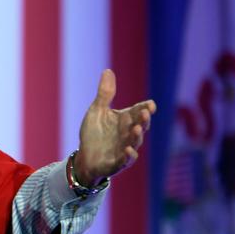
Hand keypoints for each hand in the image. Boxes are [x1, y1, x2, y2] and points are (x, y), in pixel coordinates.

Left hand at [74, 69, 155, 186]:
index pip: (138, 111)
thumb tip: (108, 71)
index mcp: (125, 120)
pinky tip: (128, 150)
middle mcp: (128, 133)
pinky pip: (127, 160)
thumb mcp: (97, 111)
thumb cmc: (94, 133)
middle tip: (145, 112)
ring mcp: (125, 148)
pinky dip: (129, 155)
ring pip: (135, 142)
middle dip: (144, 120)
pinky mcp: (118, 162)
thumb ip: (105, 94)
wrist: (84, 157)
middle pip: (141, 125)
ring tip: (136, 129)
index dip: (146, 108)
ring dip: (137, 136)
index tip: (150, 104)